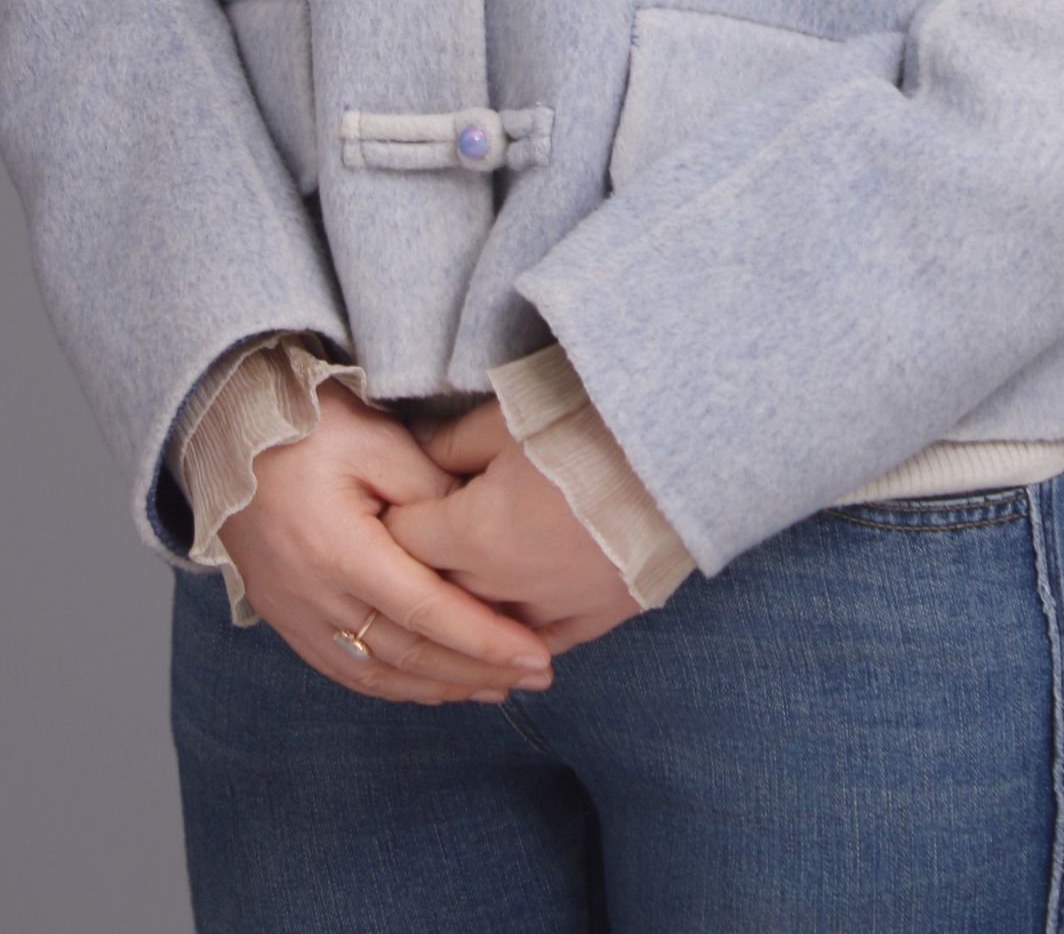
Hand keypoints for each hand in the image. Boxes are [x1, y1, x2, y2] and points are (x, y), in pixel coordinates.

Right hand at [216, 377, 556, 703]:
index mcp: (339, 550)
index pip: (425, 610)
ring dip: (440, 686)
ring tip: (496, 687)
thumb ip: (431, 490)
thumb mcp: (376, 439)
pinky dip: (395, 684)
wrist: (226, 430)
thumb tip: (480, 536)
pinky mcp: (285, 616)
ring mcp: (294, 613)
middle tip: (536, 675)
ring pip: (377, 673)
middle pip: (407, 653)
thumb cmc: (307, 425)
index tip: (535, 653)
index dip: (484, 638)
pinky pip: (346, 669)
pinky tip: (431, 684)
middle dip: (476, 670)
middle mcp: (313, 596)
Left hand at [384, 395, 644, 655]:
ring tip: (452, 599)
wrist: (680, 452)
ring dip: (466, 615)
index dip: (392, 522)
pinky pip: (542, 644)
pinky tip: (508, 643)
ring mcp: (552, 607)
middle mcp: (504, 583)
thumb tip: (414, 453)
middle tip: (409, 551)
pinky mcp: (597, 616)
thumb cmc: (588, 423)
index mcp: (474, 532)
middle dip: (419, 571)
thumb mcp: (507, 418)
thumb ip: (452, 443)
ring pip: (486, 629)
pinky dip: (518, 643)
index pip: (405, 541)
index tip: (383, 509)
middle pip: (438, 592)